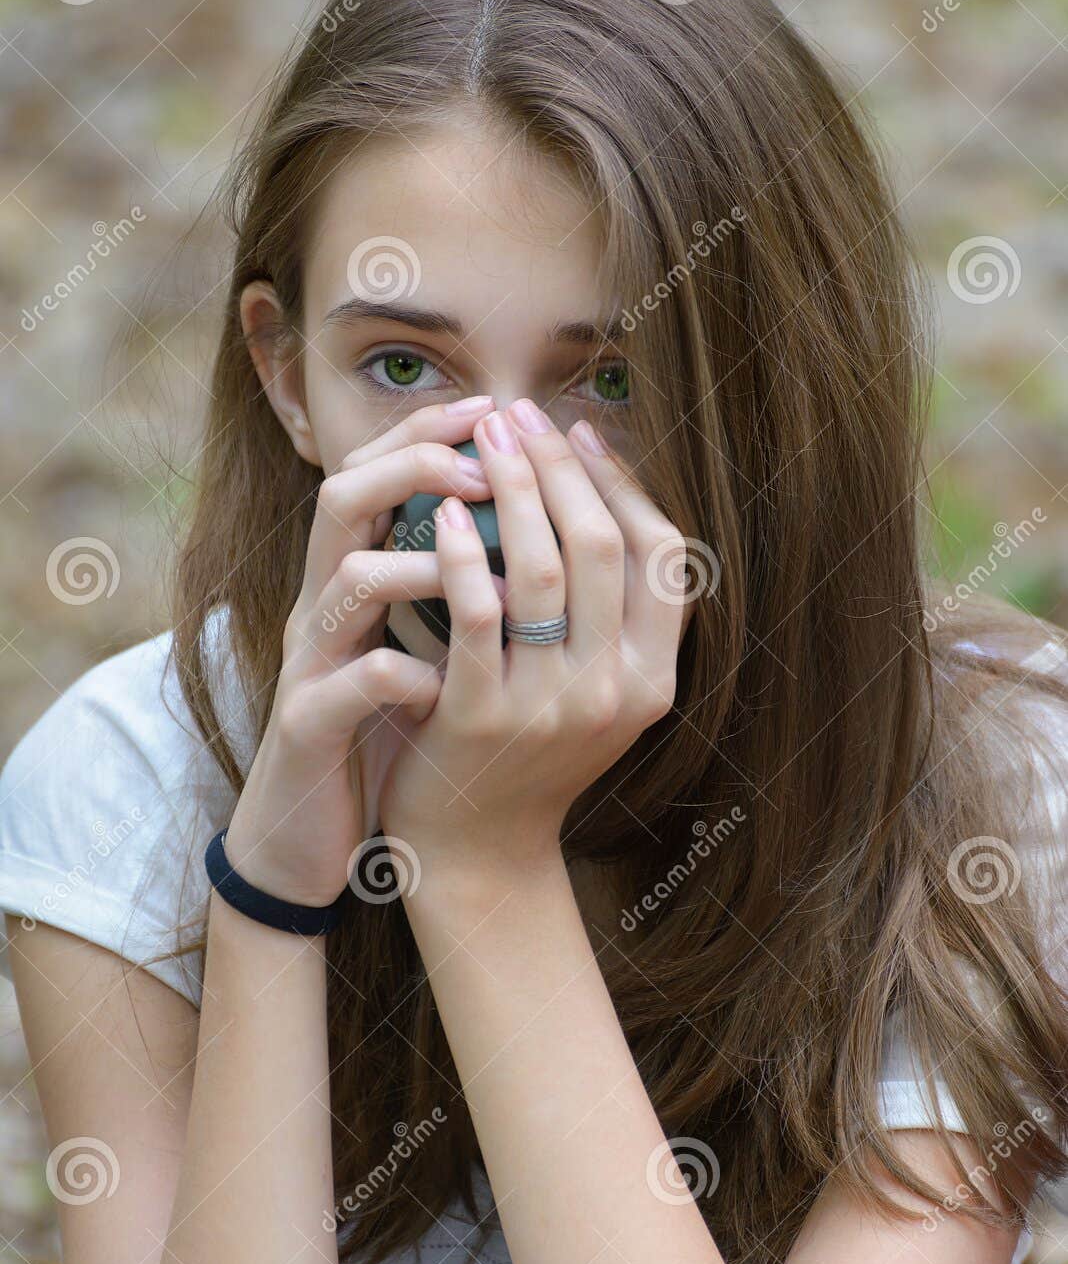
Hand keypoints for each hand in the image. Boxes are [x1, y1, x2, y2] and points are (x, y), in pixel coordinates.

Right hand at [223, 398, 496, 905]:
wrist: (307, 834)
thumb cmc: (378, 735)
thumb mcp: (418, 650)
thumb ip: (453, 593)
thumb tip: (536, 532)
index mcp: (353, 584)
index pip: (376, 475)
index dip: (429, 433)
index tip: (496, 408)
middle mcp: (324, 608)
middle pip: (343, 498)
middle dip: (414, 466)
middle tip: (487, 464)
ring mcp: (310, 664)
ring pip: (344, 580)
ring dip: (421, 567)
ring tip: (497, 582)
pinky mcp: (308, 727)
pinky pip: (349, 686)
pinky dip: (399, 676)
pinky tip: (446, 685)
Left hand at [377, 403, 687, 875]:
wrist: (476, 850)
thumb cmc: (529, 755)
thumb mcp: (596, 691)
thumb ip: (608, 613)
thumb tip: (595, 487)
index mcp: (655, 679)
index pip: (663, 555)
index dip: (624, 483)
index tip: (578, 432)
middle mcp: (617, 692)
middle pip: (603, 547)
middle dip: (559, 466)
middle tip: (518, 413)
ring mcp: (552, 707)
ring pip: (543, 568)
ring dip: (512, 488)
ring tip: (481, 439)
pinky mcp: (485, 716)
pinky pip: (479, 612)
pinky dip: (463, 550)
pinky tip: (443, 510)